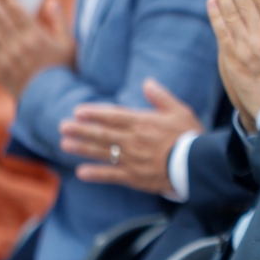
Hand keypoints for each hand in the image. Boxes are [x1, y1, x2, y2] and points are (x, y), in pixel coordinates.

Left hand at [0, 0, 73, 98]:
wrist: (52, 101)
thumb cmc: (65, 71)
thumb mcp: (69, 44)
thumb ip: (59, 21)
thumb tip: (52, 0)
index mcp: (37, 37)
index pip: (17, 12)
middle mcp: (20, 45)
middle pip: (0, 19)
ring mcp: (8, 58)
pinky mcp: (0, 70)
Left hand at [60, 78, 203, 194]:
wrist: (195, 165)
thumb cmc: (189, 135)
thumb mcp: (179, 110)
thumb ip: (160, 96)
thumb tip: (147, 83)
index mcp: (142, 122)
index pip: (113, 116)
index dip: (95, 113)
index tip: (78, 111)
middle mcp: (133, 140)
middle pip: (102, 134)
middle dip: (82, 130)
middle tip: (63, 127)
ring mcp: (131, 159)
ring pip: (102, 152)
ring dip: (82, 148)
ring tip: (65, 144)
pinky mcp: (134, 177)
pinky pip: (111, 175)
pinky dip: (95, 174)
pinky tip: (81, 172)